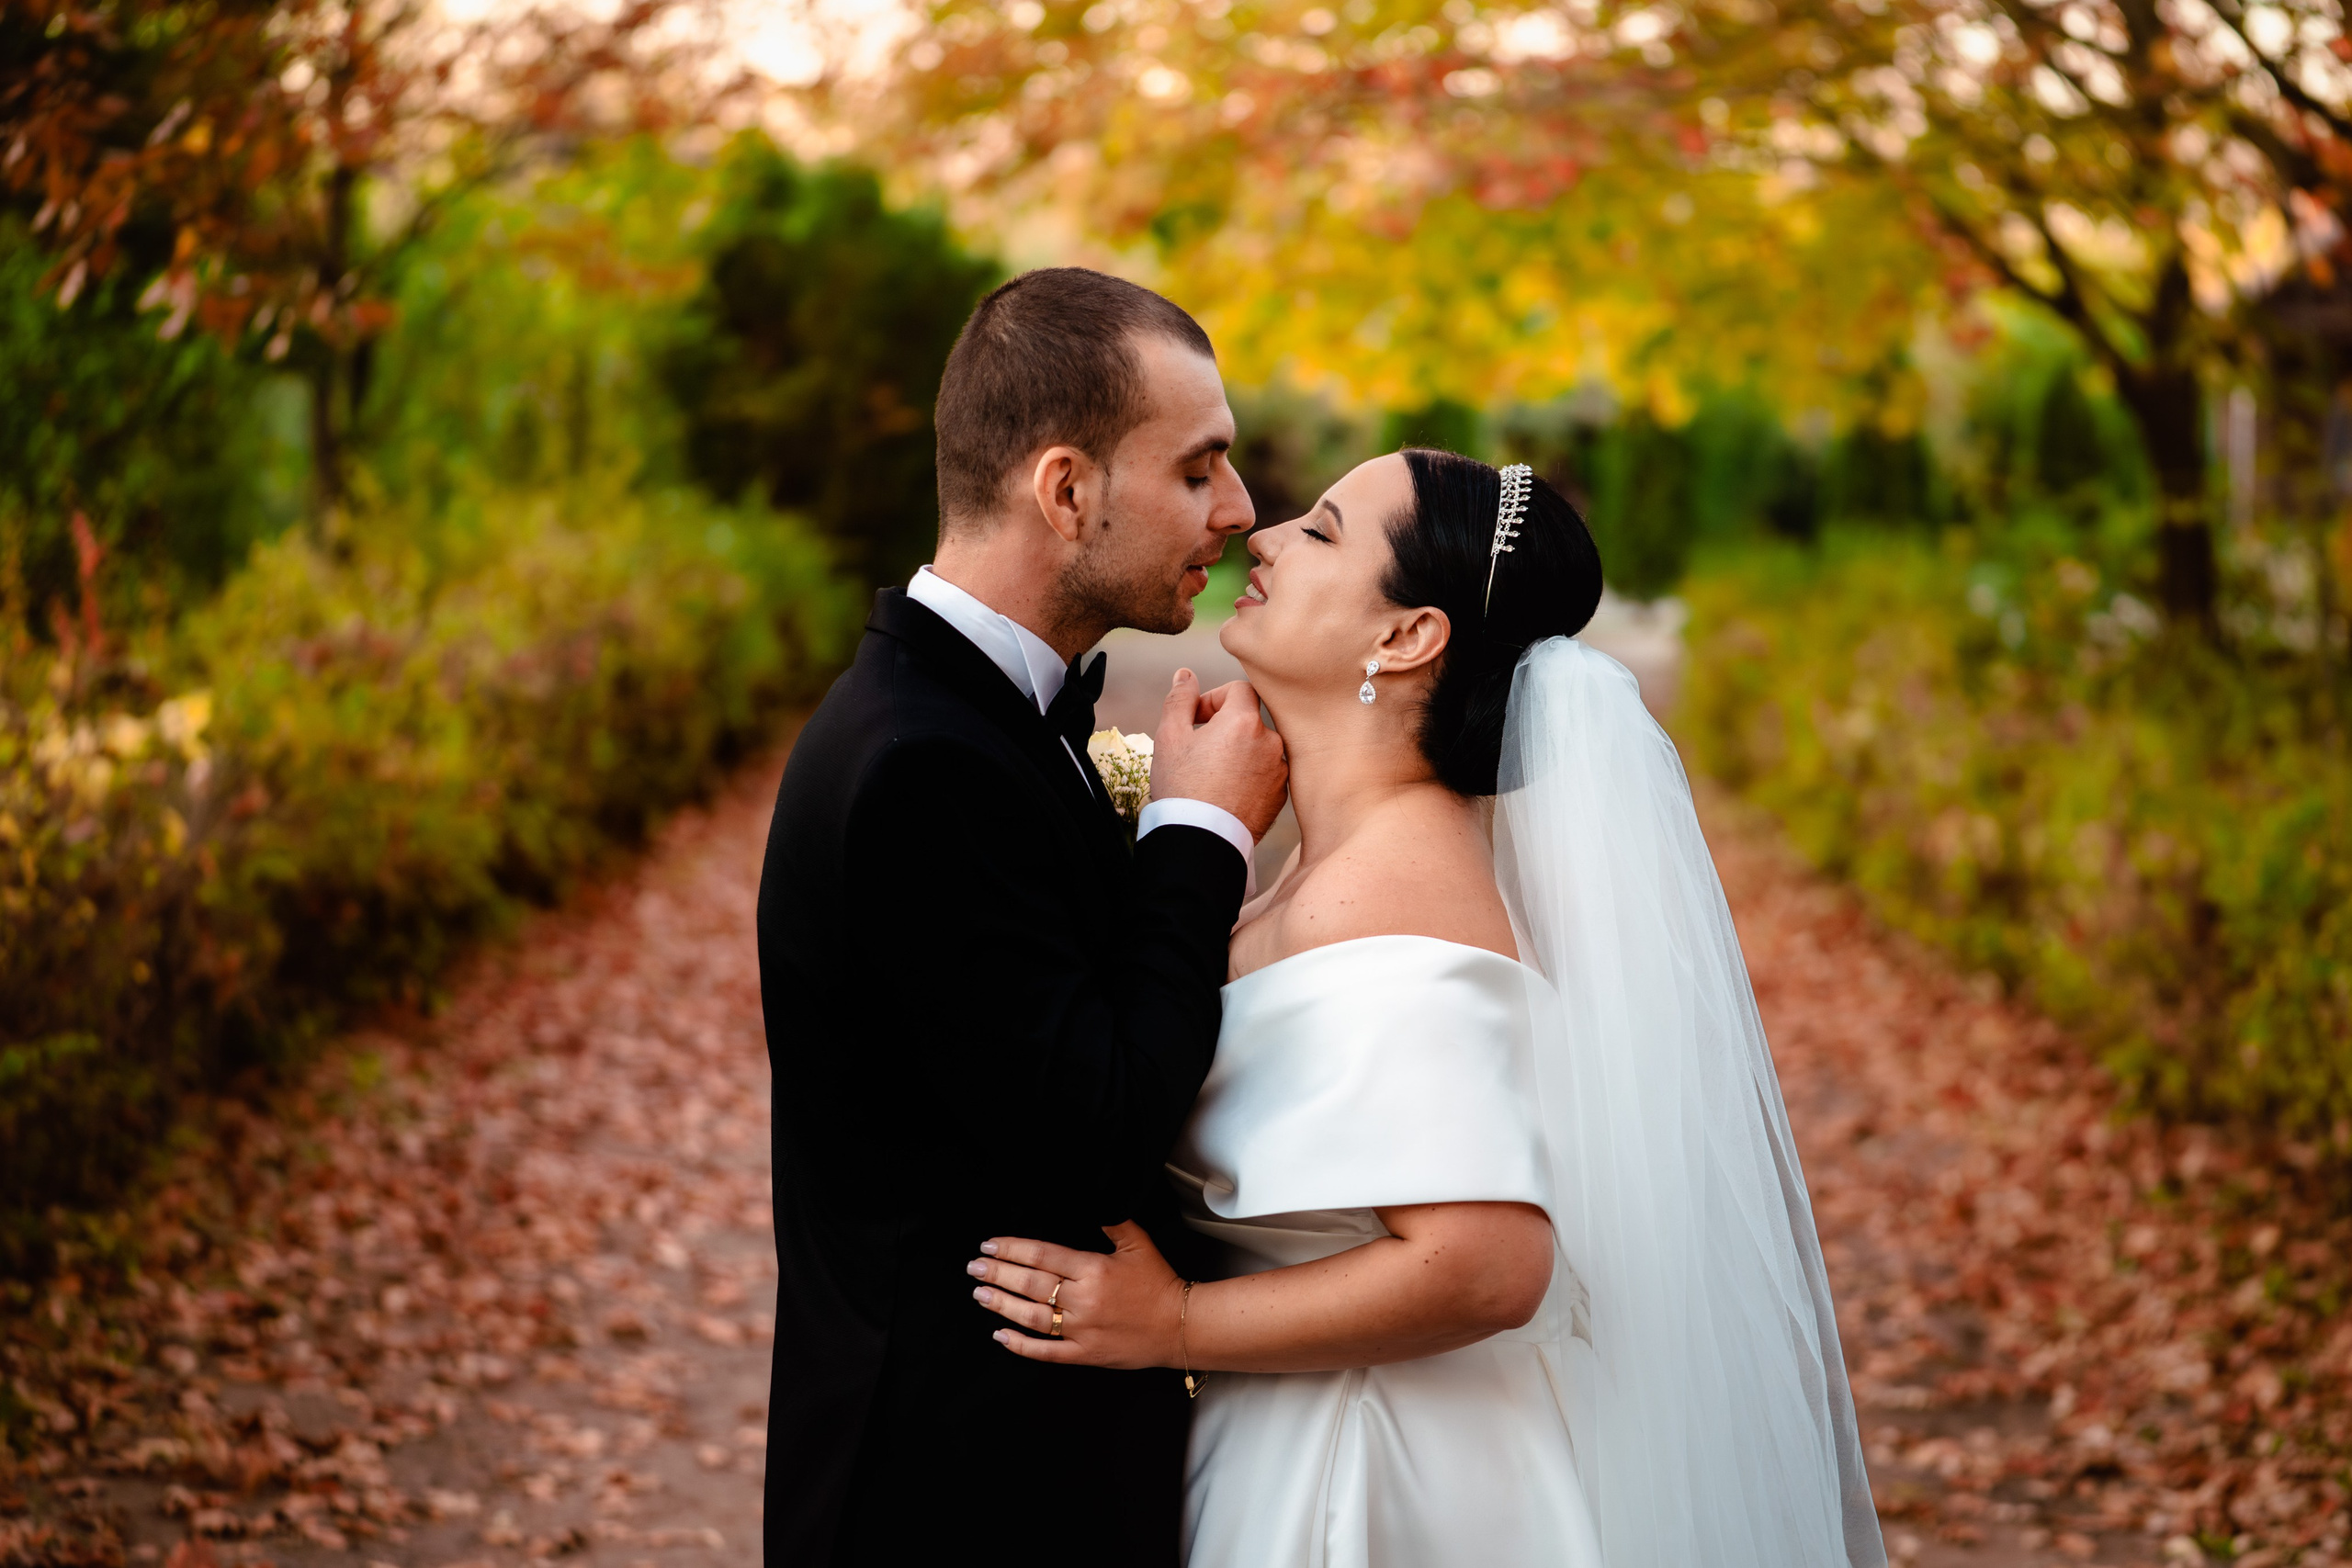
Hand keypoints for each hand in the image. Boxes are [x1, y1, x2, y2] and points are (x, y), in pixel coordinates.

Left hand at [966, 1221, 1181, 1369]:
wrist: (1180, 1326)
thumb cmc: (1158, 1283)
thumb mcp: (1139, 1244)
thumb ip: (1113, 1222)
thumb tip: (1094, 1200)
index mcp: (1093, 1269)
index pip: (1042, 1255)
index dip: (1012, 1249)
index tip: (990, 1244)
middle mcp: (1082, 1300)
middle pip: (1030, 1284)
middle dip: (998, 1274)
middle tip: (974, 1267)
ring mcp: (1081, 1330)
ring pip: (1031, 1317)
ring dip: (1002, 1305)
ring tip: (980, 1294)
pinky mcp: (1085, 1354)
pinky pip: (1047, 1352)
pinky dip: (1021, 1346)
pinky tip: (1000, 1336)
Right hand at [1150, 669, 1287, 839]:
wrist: (1200, 841)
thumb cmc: (1181, 788)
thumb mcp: (1170, 737)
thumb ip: (1180, 699)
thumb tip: (1185, 674)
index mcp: (1245, 722)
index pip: (1239, 689)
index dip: (1214, 698)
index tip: (1195, 720)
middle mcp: (1271, 743)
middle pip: (1250, 719)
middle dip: (1225, 727)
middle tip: (1199, 749)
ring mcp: (1279, 772)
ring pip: (1258, 748)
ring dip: (1238, 752)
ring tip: (1212, 775)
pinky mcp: (1280, 797)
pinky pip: (1265, 773)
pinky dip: (1248, 775)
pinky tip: (1225, 792)